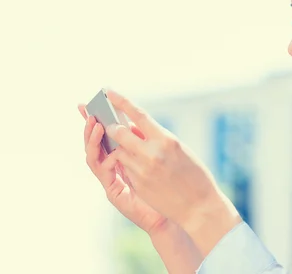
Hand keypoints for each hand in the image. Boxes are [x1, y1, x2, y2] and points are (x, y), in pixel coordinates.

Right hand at [78, 103, 168, 235]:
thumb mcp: (161, 157)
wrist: (185, 212)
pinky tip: (105, 143)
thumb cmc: (177, 183)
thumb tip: (135, 121)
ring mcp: (112, 179)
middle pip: (97, 141)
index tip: (100, 95)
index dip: (104, 115)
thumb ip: (145, 143)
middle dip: (91, 124)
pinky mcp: (113, 191)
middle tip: (91, 109)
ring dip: (91, 138)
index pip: (111, 132)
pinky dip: (100, 155)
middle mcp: (116, 167)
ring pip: (93, 154)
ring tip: (95, 123)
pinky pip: (101, 169)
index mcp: (127, 156)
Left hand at [101, 89, 240, 253]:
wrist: (199, 206)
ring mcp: (142, 170)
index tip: (107, 91)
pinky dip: (126, 163)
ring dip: (120, 148)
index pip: (138, 114)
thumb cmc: (195, 175)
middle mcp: (151, 153)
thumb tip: (137, 128)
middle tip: (111, 124)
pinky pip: (124, 168)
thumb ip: (158, 138)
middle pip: (119, 133)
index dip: (121, 101)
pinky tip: (136, 166)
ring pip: (118, 151)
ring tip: (127, 148)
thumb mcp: (180, 150)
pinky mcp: (137, 185)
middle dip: (113, 128)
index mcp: (166, 139)